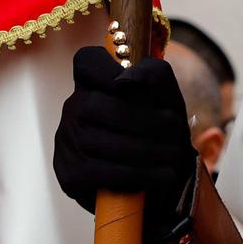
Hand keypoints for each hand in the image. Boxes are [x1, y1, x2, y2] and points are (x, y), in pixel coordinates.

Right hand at [53, 46, 198, 239]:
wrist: (159, 181)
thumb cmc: (161, 131)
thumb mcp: (168, 100)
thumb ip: (154, 76)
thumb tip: (125, 79)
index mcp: (95, 83)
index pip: (87, 62)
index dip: (105, 69)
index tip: (127, 85)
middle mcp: (74, 108)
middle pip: (95, 105)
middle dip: (143, 121)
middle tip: (175, 133)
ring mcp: (67, 141)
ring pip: (96, 141)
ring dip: (144, 150)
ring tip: (173, 156)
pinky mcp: (69, 174)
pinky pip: (97, 173)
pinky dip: (134, 174)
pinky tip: (160, 175)